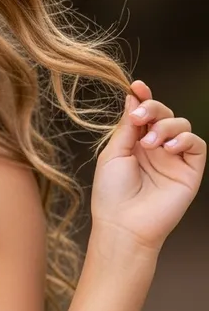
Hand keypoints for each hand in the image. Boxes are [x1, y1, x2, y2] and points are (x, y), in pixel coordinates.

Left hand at [91, 79, 205, 249]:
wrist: (123, 224)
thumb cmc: (112, 193)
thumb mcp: (113, 153)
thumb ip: (126, 127)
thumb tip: (133, 98)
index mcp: (134, 142)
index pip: (144, 113)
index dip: (143, 97)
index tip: (137, 86)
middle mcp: (155, 147)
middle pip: (164, 114)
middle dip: (154, 108)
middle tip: (141, 116)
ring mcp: (173, 158)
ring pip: (182, 124)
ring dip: (166, 126)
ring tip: (150, 143)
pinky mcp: (190, 170)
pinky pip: (197, 144)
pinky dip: (185, 139)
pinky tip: (168, 148)